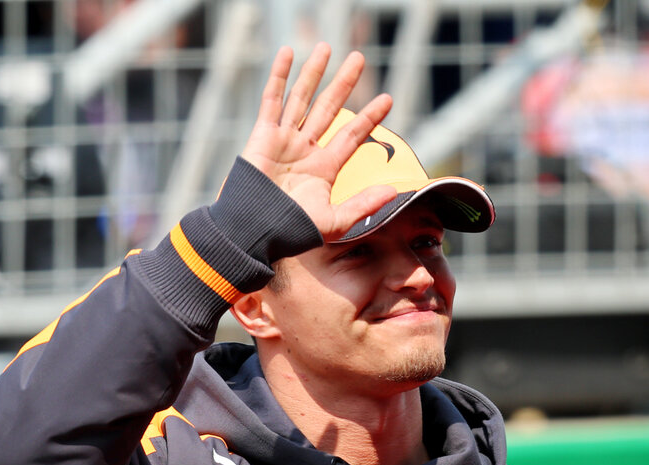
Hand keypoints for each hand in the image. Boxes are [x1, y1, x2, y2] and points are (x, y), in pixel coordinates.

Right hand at [240, 45, 398, 240]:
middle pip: (329, 108)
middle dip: (344, 83)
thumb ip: (363, 205)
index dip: (369, 117)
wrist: (255, 232)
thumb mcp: (334, 222)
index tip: (387, 99)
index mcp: (324, 168)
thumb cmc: (291, 232)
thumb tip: (394, 192)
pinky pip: (272, 100)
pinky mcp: (262, 135)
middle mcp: (305, 150)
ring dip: (314, 72)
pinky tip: (288, 54)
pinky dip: (279, 76)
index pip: (352, 135)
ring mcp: (283, 140)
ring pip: (302, 98)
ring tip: (326, 47)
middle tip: (359, 58)